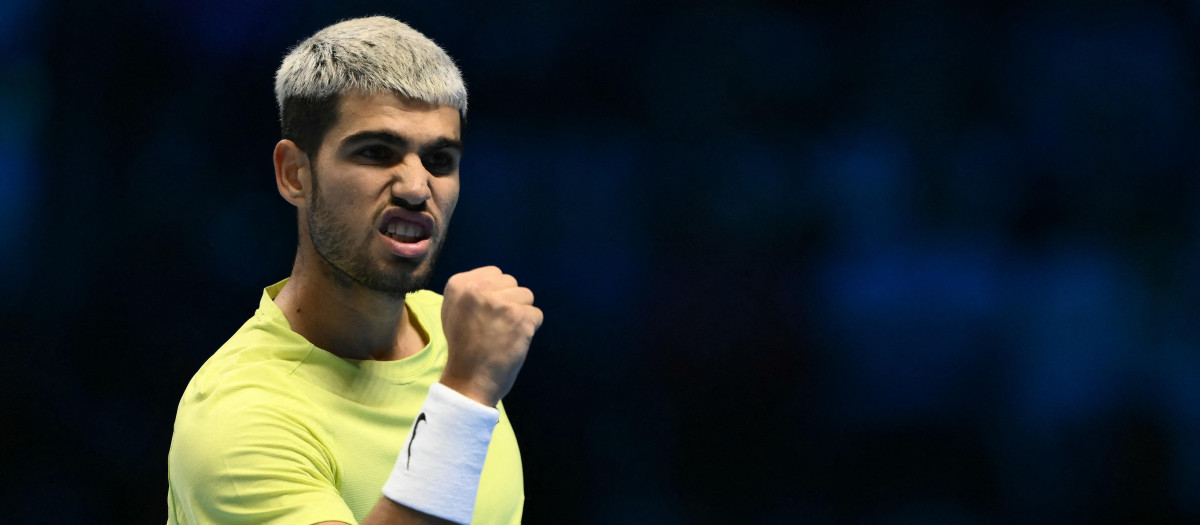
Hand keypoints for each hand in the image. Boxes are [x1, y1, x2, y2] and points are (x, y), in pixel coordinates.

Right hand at [438, 266, 541, 406]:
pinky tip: (514, 341)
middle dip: (509, 301)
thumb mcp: (453, 311)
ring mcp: (500, 303)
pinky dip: (530, 329)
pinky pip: (537, 315)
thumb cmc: (463, 348)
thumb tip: (497, 282)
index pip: (494, 273)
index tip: (487, 313)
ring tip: (505, 333)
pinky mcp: (520, 318)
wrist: (469, 381)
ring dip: (521, 314)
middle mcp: (477, 289)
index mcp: (459, 285)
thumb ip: (472, 293)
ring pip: (526, 296)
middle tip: (496, 325)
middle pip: (511, 282)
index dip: (496, 293)